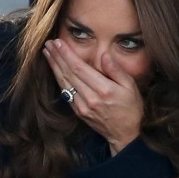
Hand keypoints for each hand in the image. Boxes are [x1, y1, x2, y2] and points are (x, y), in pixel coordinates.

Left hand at [43, 39, 143, 153]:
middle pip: (68, 73)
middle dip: (57, 57)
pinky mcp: (78, 111)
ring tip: (47, 53)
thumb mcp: (131, 87)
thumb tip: (104, 55)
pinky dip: (59, 79)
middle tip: (48, 44)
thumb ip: (116, 70)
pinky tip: (55, 70)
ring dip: (54, 67)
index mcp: (103, 89)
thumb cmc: (131, 108)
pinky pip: (65, 93)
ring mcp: (82, 106)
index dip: (67, 54)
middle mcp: (90, 98)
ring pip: (64, 83)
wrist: (125, 134)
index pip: (79, 68)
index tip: (58, 43)